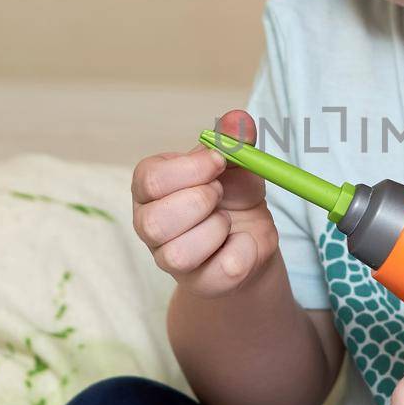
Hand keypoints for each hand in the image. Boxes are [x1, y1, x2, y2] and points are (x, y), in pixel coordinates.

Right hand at [131, 108, 278, 297]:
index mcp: (151, 188)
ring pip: (177, 255)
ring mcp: (169, 259)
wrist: (254, 236)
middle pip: (155, 222)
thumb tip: (238, 121)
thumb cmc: (234, 195)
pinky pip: (219, 273)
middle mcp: (150, 225)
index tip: (219, 162)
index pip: (150, 179)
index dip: (190, 169)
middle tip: (220, 194)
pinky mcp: (199, 283)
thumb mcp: (237, 162)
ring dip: (216, 230)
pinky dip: (242, 252)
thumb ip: (235, 139)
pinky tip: (243, 242)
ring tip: (227, 221)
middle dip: (200, 202)